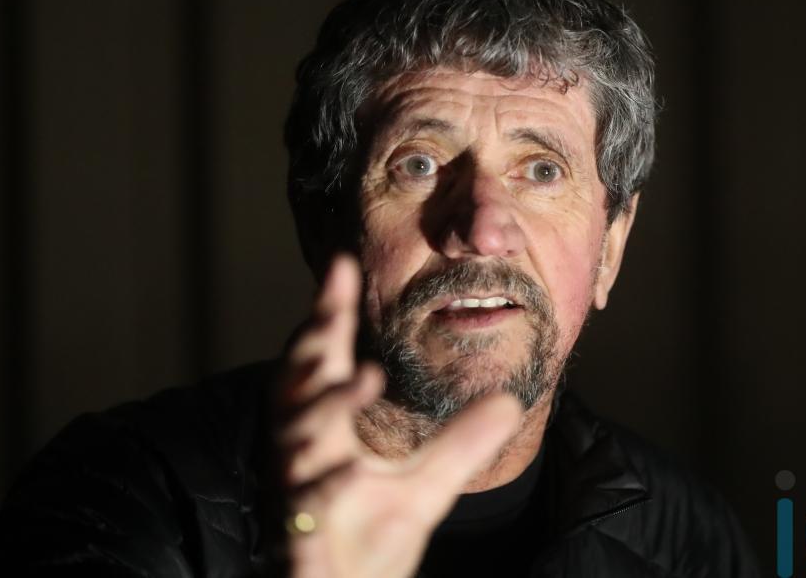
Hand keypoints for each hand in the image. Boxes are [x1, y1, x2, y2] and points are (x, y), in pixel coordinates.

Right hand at [274, 254, 522, 577]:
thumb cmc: (371, 541)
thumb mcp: (428, 487)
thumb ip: (463, 444)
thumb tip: (510, 401)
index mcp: (324, 432)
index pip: (323, 360)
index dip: (328, 313)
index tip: (341, 263)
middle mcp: (304, 453)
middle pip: (295, 385)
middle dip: (312, 344)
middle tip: (332, 309)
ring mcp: (298, 492)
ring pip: (297, 438)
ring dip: (328, 405)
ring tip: (366, 375)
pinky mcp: (302, 538)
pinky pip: (310, 505)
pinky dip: (327, 484)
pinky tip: (353, 469)